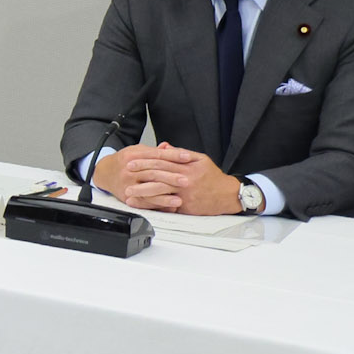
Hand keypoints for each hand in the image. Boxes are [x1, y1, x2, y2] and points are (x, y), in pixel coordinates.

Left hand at [97, 143, 240, 213]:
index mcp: (187, 167)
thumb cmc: (213, 177)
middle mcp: (185, 180)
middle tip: (124, 174)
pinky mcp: (186, 207)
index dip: (144, 161)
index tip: (131, 162)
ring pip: (160, 191)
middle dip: (139, 175)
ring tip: (128, 192)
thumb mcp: (201, 159)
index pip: (161, 162)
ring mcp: (185, 194)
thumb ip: (181, 153)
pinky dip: (152, 205)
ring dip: (142, 192)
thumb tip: (163, 146)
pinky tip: (141, 204)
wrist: (229, 195)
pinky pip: (166, 206)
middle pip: (158, 176)